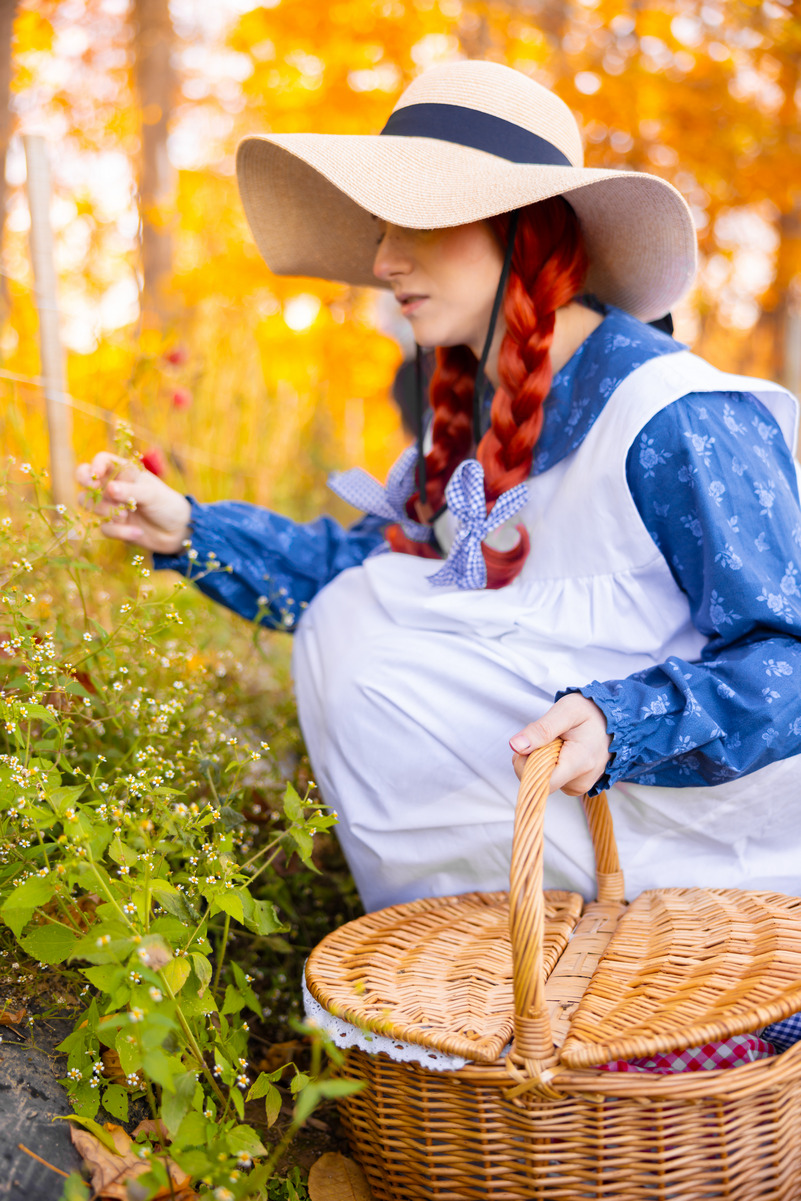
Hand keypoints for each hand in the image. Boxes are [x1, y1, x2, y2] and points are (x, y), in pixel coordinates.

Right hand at [75, 452, 191, 554]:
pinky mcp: (112, 525)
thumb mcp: (152, 494)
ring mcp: (110, 505)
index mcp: (124, 472)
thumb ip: (131, 491)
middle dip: (85, 481)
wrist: (176, 531)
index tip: (97, 475)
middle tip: (93, 488)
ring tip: (124, 515)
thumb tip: (109, 488)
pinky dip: (120, 531)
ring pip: (88, 503)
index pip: (102, 460)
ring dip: (104, 510)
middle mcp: (113, 486)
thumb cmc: (166, 504)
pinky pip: (104, 527)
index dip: (95, 465)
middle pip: (85, 477)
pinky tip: (137, 533)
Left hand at [509, 694, 611, 794]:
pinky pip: (552, 779)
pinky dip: (550, 764)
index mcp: (580, 763)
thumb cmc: (591, 712)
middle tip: (548, 738)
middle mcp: (581, 781)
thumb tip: (515, 746)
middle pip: (539, 781)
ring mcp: (580, 786)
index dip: (526, 766)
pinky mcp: (576, 785)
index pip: (541, 783)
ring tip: (559, 742)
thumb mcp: (566, 711)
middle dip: (532, 759)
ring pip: (543, 780)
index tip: (530, 745)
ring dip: (542, 760)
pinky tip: (562, 751)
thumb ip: (541, 729)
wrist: (613, 720)